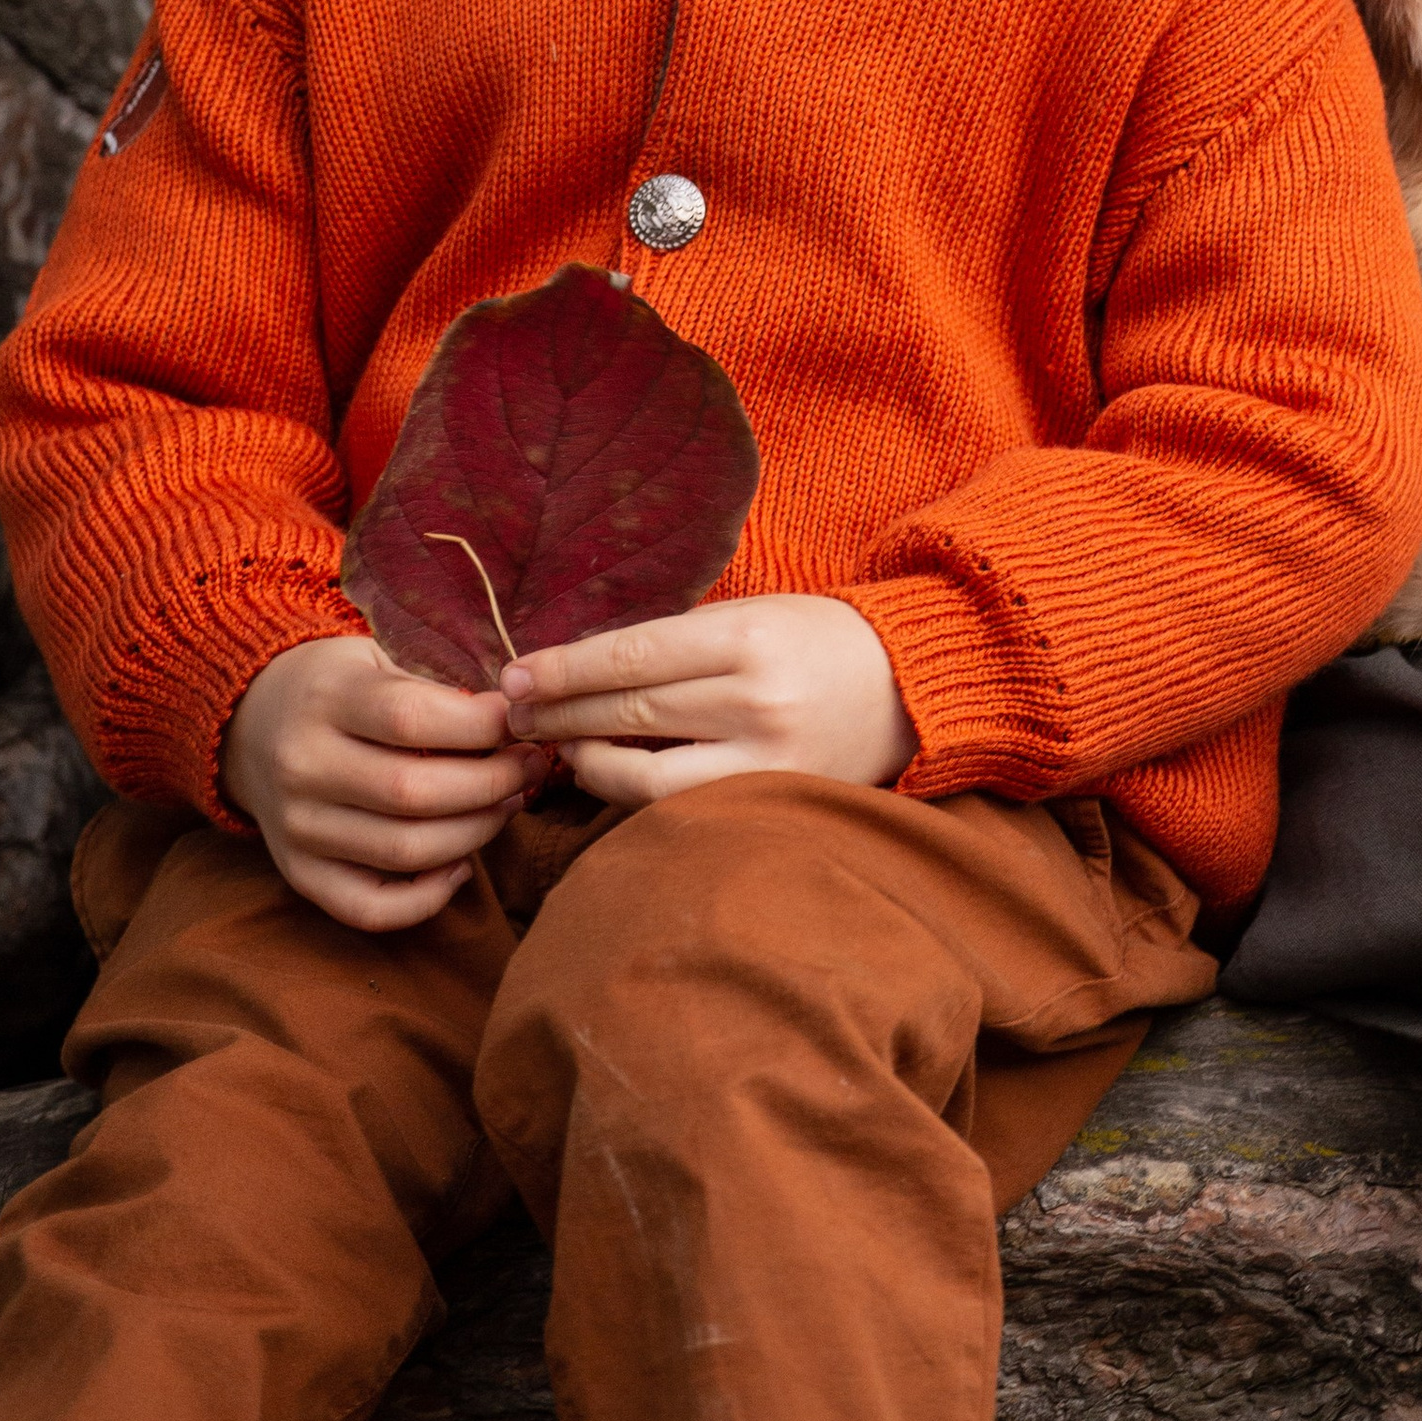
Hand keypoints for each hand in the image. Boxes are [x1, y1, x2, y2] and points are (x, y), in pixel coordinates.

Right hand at [221, 633, 530, 931]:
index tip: (521, 722)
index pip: (413, 718)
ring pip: (403, 853)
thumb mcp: (372, 659)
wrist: (249, 721)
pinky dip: (427, 899)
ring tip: (507, 805)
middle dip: (492, 784)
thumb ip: (431, 690)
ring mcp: (297, 828)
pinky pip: (370, 908)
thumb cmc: (335, 686)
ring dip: (476, 834)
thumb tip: (511, 725)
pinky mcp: (298, 873)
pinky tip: (460, 866)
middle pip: (414, 793)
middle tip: (529, 768)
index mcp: (325, 700)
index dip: (482, 725)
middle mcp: (303, 766)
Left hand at [503, 593, 916, 807]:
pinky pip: (678, 806)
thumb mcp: (752, 615)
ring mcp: (764, 761)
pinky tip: (606, 773)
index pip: (632, 656)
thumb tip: (578, 666)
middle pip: (629, 712)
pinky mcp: (769, 802)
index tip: (515, 674)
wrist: (909, 688)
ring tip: (557, 745)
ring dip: (587, 760)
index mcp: (748, 638)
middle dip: (559, 712)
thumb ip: (675, 641)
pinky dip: (630, 791)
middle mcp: (755, 701)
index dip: (565, 668)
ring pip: (644, 774)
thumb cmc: (817, 640)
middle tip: (512, 712)